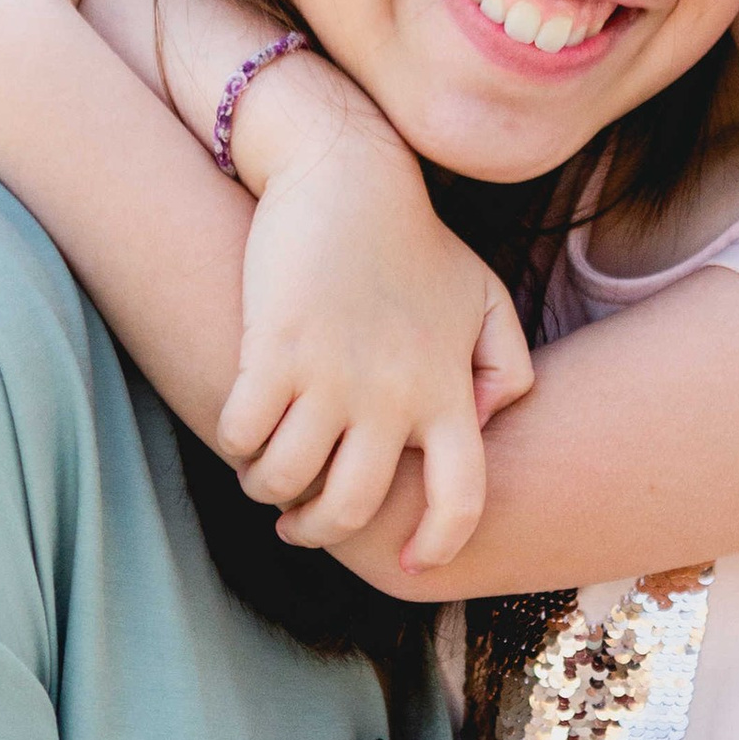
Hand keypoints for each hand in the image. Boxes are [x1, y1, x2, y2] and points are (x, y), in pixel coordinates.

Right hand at [225, 116, 535, 569]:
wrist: (347, 176)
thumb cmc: (413, 240)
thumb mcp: (482, 296)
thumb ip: (505, 365)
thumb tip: (486, 427)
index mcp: (448, 392)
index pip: (461, 498)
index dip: (440, 544)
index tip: (415, 563)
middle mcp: (394, 396)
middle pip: (350, 507)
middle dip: (319, 529)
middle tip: (300, 522)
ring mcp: (332, 377)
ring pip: (286, 480)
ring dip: (267, 489)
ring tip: (263, 475)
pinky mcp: (274, 351)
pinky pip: (241, 434)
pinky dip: (233, 445)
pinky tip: (238, 432)